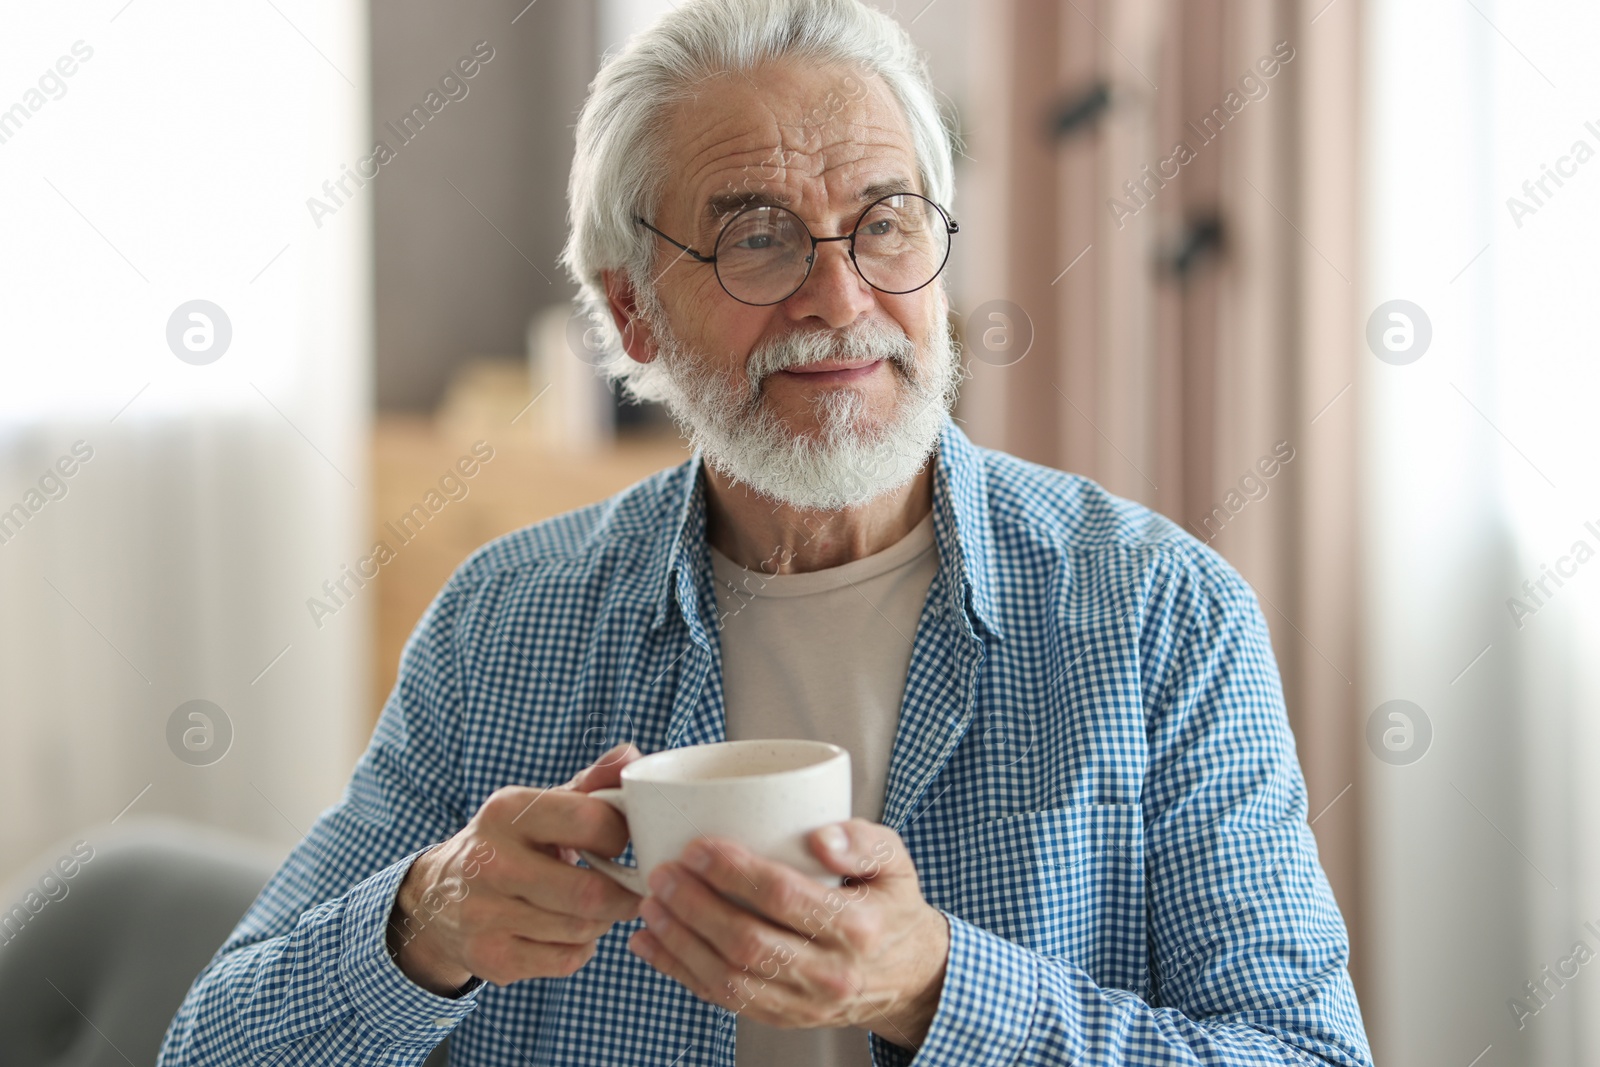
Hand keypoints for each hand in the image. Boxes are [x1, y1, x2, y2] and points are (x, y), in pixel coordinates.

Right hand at [387, 742, 645, 993]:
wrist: (437, 894)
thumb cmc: (511, 842)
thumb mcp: (542, 805)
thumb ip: (592, 782)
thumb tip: (631, 755)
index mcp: (507, 811)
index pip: (593, 822)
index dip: (620, 837)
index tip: (620, 843)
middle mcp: (490, 861)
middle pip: (590, 893)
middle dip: (622, 895)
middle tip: (628, 890)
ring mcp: (485, 913)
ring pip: (581, 930)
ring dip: (602, 922)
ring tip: (595, 908)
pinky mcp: (489, 957)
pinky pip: (566, 960)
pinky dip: (581, 949)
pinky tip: (568, 932)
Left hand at [626, 818, 949, 1050]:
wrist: (907, 975)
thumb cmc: (890, 906)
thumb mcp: (895, 861)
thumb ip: (863, 841)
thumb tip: (820, 837)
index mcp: (858, 928)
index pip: (786, 898)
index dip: (735, 873)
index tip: (698, 848)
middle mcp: (831, 973)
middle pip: (748, 943)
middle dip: (695, 907)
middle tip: (663, 873)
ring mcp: (805, 1003)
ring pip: (730, 979)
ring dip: (681, 942)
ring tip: (651, 905)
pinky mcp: (782, 1018)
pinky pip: (724, 1001)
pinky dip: (680, 973)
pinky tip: (652, 945)